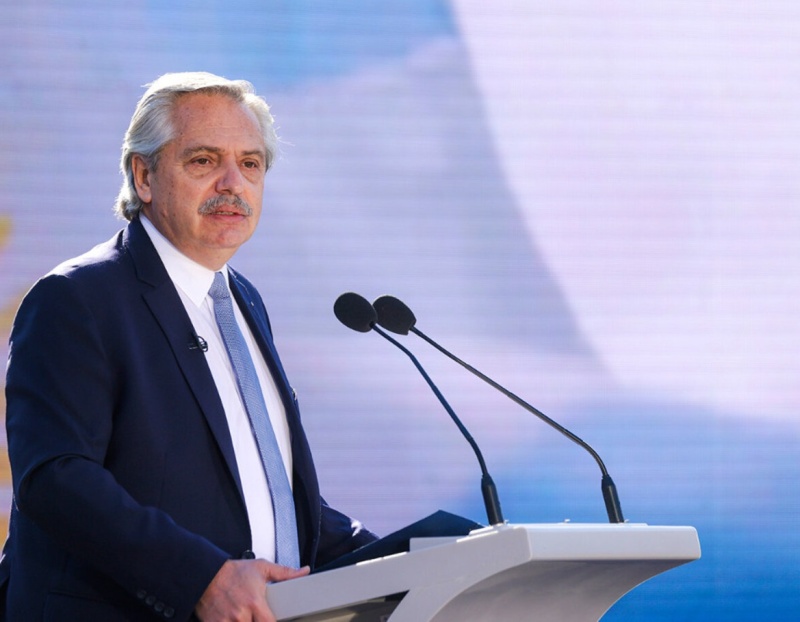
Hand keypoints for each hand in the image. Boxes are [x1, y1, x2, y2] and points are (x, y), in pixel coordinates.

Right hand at [195, 559, 309, 620]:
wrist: (206, 574)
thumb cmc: (233, 572)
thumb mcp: (261, 568)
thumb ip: (284, 573)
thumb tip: (303, 572)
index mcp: (255, 602)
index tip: (274, 620)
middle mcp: (241, 615)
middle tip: (259, 616)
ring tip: (248, 617)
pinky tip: (235, 619)